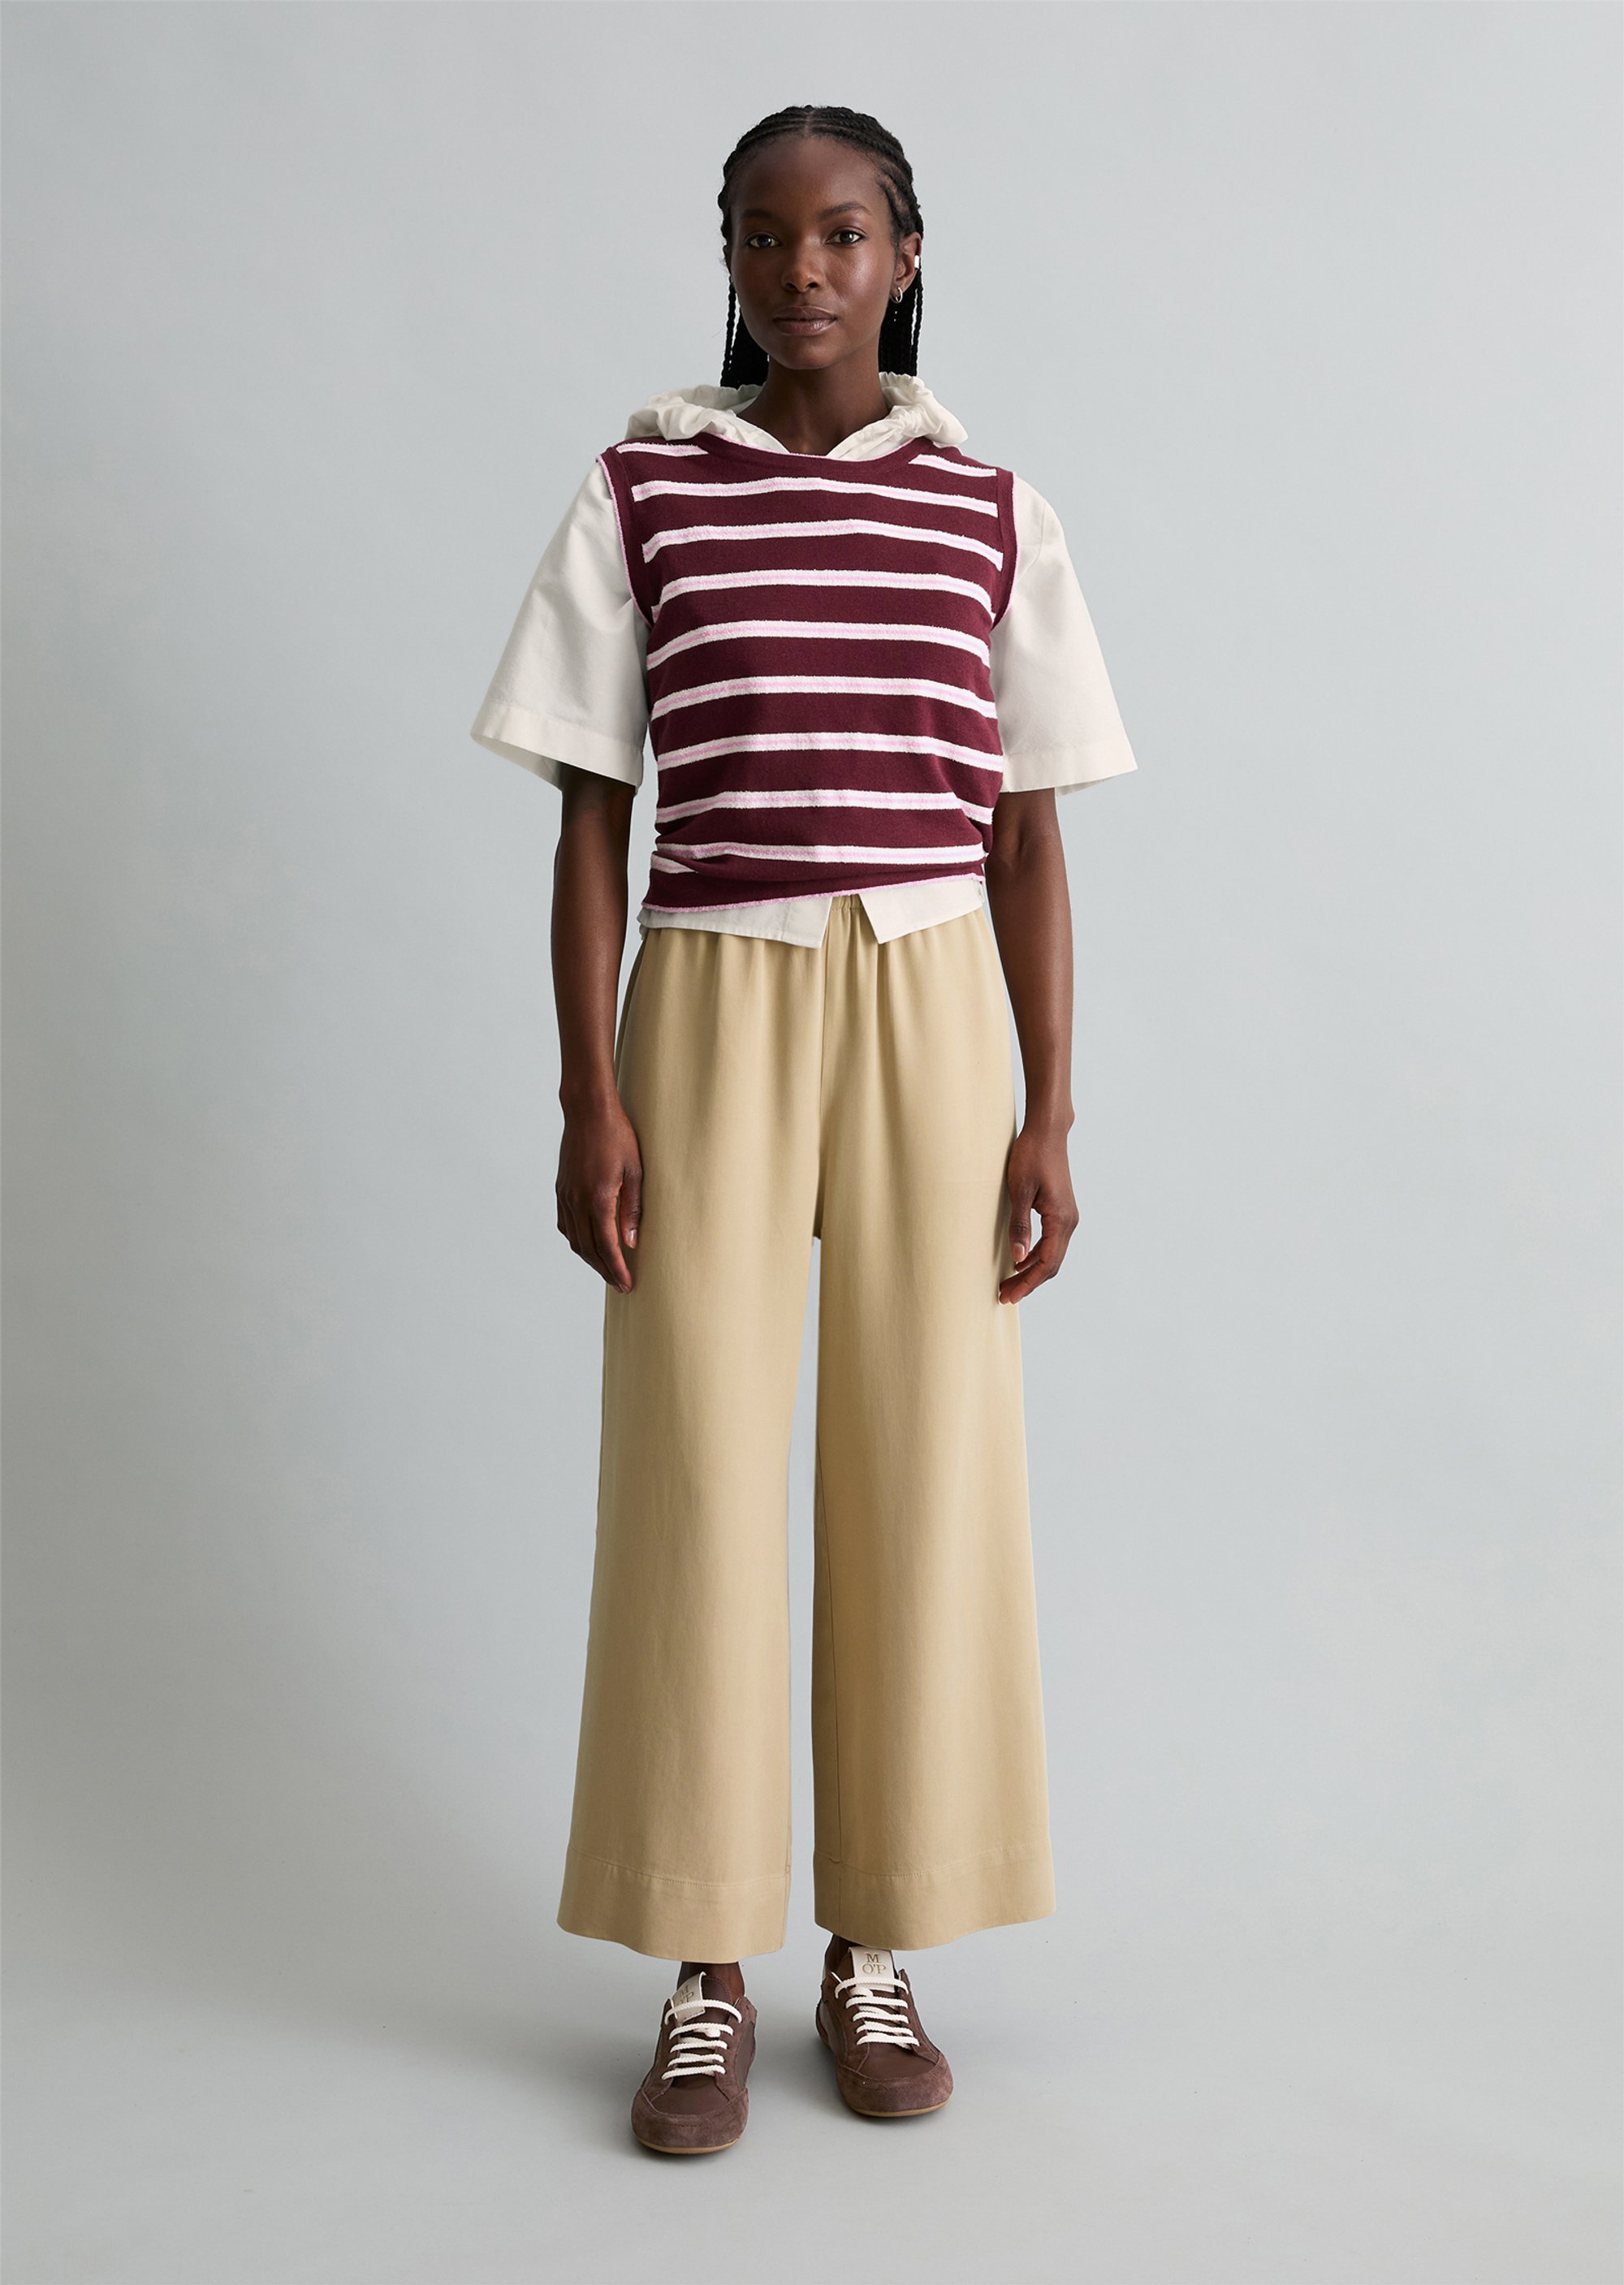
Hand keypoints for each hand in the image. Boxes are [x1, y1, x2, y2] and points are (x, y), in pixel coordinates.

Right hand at [557, 1097, 642, 1293]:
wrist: (588, 1111)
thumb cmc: (618, 1136)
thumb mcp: (635, 1171)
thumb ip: (633, 1209)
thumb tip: (632, 1242)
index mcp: (598, 1199)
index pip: (607, 1247)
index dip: (617, 1270)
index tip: (627, 1285)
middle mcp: (577, 1202)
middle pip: (588, 1249)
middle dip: (604, 1270)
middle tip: (619, 1284)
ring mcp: (565, 1196)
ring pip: (574, 1240)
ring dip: (589, 1259)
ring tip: (606, 1269)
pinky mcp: (560, 1189)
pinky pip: (565, 1224)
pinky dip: (576, 1240)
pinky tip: (587, 1244)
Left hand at [998, 1121, 1077, 1303]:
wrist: (1047, 1132)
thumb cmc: (1032, 1156)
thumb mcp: (1019, 1190)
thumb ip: (1019, 1225)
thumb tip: (1017, 1258)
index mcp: (1061, 1219)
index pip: (1046, 1263)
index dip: (1028, 1283)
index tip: (1009, 1296)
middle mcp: (1070, 1221)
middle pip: (1051, 1264)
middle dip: (1029, 1282)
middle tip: (1005, 1295)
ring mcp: (1068, 1216)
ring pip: (1052, 1255)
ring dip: (1032, 1271)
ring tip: (1009, 1282)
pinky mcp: (1061, 1211)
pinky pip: (1052, 1243)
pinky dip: (1036, 1256)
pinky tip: (1020, 1259)